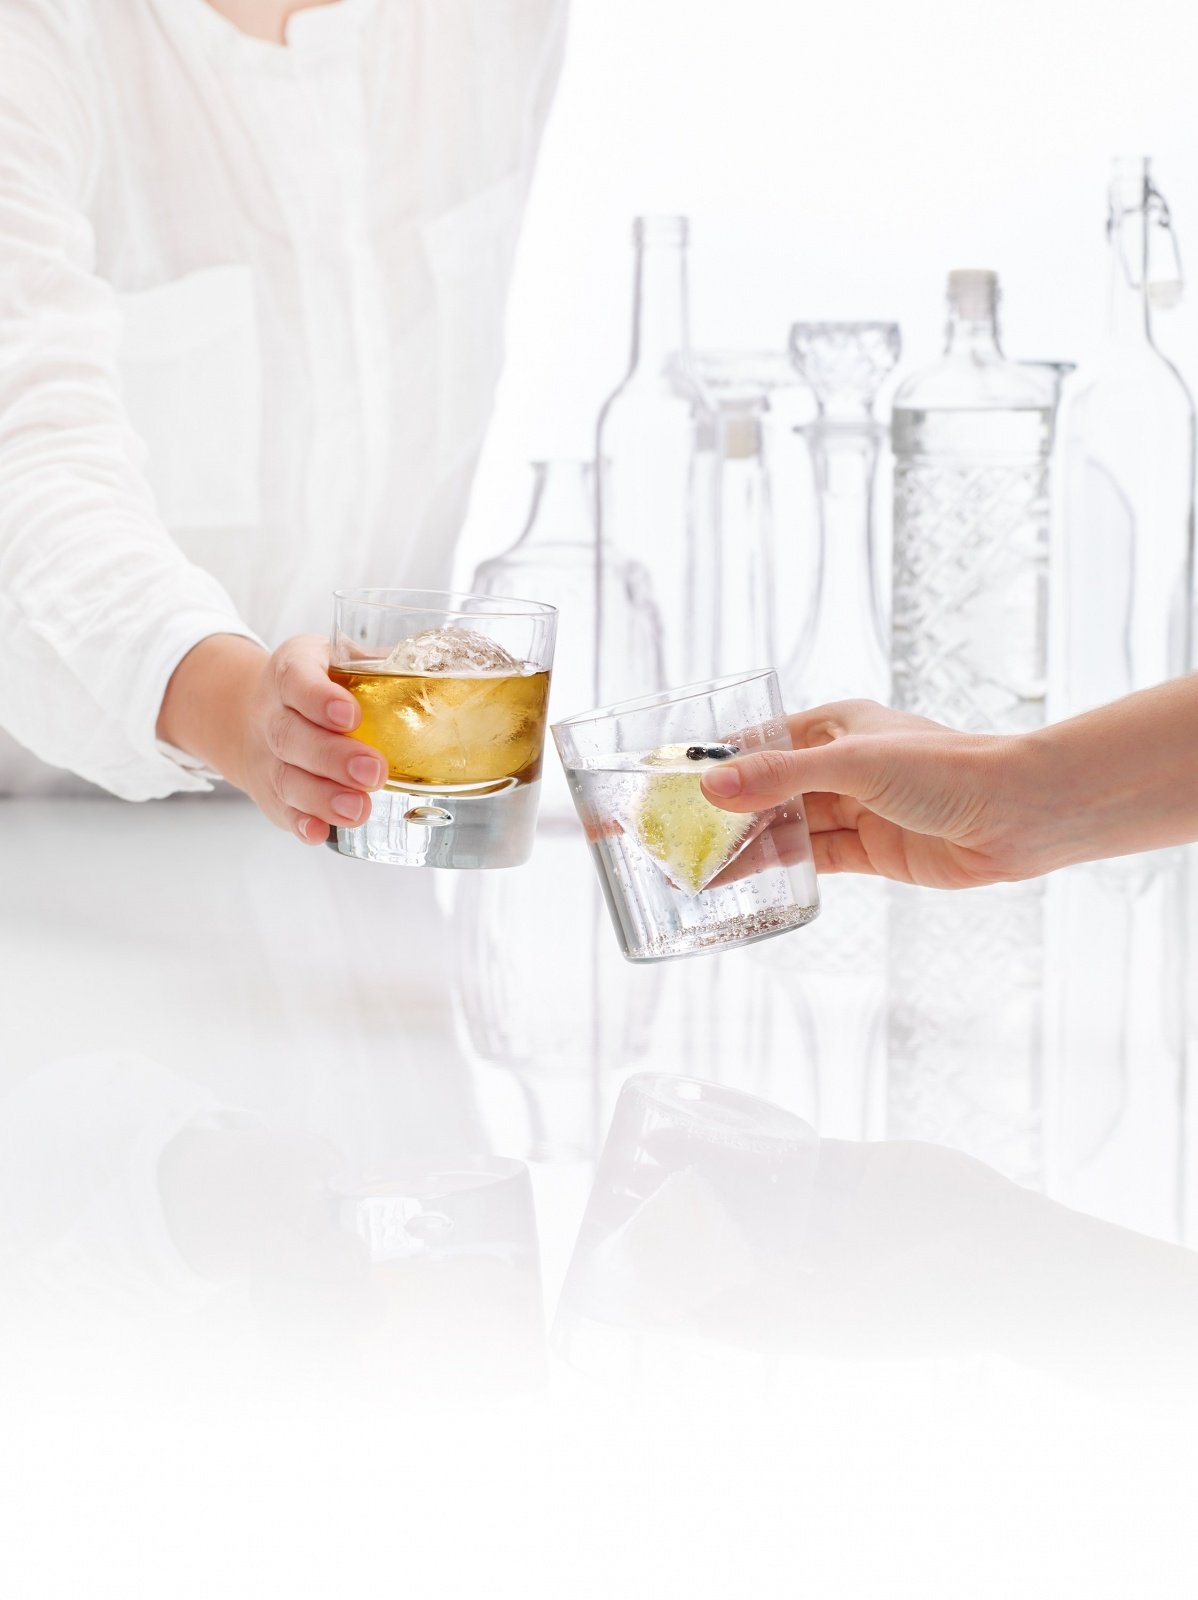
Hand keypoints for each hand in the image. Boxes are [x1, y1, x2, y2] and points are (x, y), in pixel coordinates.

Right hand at [157, 633, 386, 845]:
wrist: (250, 710)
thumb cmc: (315, 681)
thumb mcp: (336, 656)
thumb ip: (376, 664)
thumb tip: (430, 671)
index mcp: (290, 670)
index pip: (297, 679)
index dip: (319, 697)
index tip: (349, 713)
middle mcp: (270, 713)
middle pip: (291, 736)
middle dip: (332, 756)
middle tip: (373, 771)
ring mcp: (264, 757)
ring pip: (286, 779)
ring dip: (322, 797)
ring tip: (359, 808)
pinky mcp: (267, 793)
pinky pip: (278, 810)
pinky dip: (298, 824)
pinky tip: (319, 834)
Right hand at [700, 700, 1050, 888]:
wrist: (1017, 815)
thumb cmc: (946, 768)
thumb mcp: (853, 763)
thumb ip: (781, 777)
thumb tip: (713, 787)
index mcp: (837, 725)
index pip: (763, 739)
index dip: (720, 760)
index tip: (674, 782)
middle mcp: (842, 765)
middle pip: (771, 788)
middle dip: (728, 811)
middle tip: (675, 834)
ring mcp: (857, 809)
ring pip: (789, 828)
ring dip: (748, 845)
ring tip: (697, 866)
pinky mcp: (872, 851)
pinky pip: (815, 859)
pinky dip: (781, 868)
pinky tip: (745, 879)